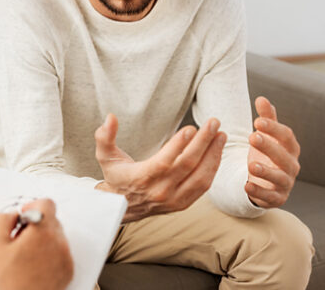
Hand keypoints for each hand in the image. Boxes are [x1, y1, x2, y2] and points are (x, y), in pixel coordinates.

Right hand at [0, 199, 72, 289]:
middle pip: (51, 220)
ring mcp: (66, 258)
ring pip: (56, 236)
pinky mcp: (68, 271)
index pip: (46, 203)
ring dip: (42, 239)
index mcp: (42, 232)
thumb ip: (3, 219)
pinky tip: (33, 266)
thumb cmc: (7, 282)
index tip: (23, 217)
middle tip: (18, 240)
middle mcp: (59, 242)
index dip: (32, 206)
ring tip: (24, 256)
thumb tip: (13, 214)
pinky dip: (48, 254)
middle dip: (35, 225)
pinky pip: (60, 252)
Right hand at [94, 113, 226, 221]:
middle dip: (203, 143)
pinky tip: (216, 152)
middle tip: (213, 123)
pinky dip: (212, 169)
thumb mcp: (105, 156)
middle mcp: (160, 191)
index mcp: (141, 178)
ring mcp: (174, 199)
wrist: (122, 207)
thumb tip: (110, 117)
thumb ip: (105, 137)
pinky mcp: (183, 204)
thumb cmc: (116, 177)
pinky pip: (203, 186)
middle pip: (187, 166)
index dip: (178, 145)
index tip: (191, 128)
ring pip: (200, 177)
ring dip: (213, 155)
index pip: (164, 162)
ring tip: (220, 135)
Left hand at [246, 96, 299, 207]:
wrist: (264, 180)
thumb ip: (266, 119)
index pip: (287, 136)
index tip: (257, 121)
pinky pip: (270, 197)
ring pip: (280, 178)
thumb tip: (261, 99)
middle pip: (284, 156)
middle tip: (252, 137)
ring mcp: (285, 183)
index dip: (273, 128)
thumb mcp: (265, 136)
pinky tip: (246, 185)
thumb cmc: (266, 154)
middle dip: (269, 147)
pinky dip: (259, 192)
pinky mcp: (276, 198)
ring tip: (250, 165)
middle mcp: (291, 166)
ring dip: (266, 172)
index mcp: (290, 148)